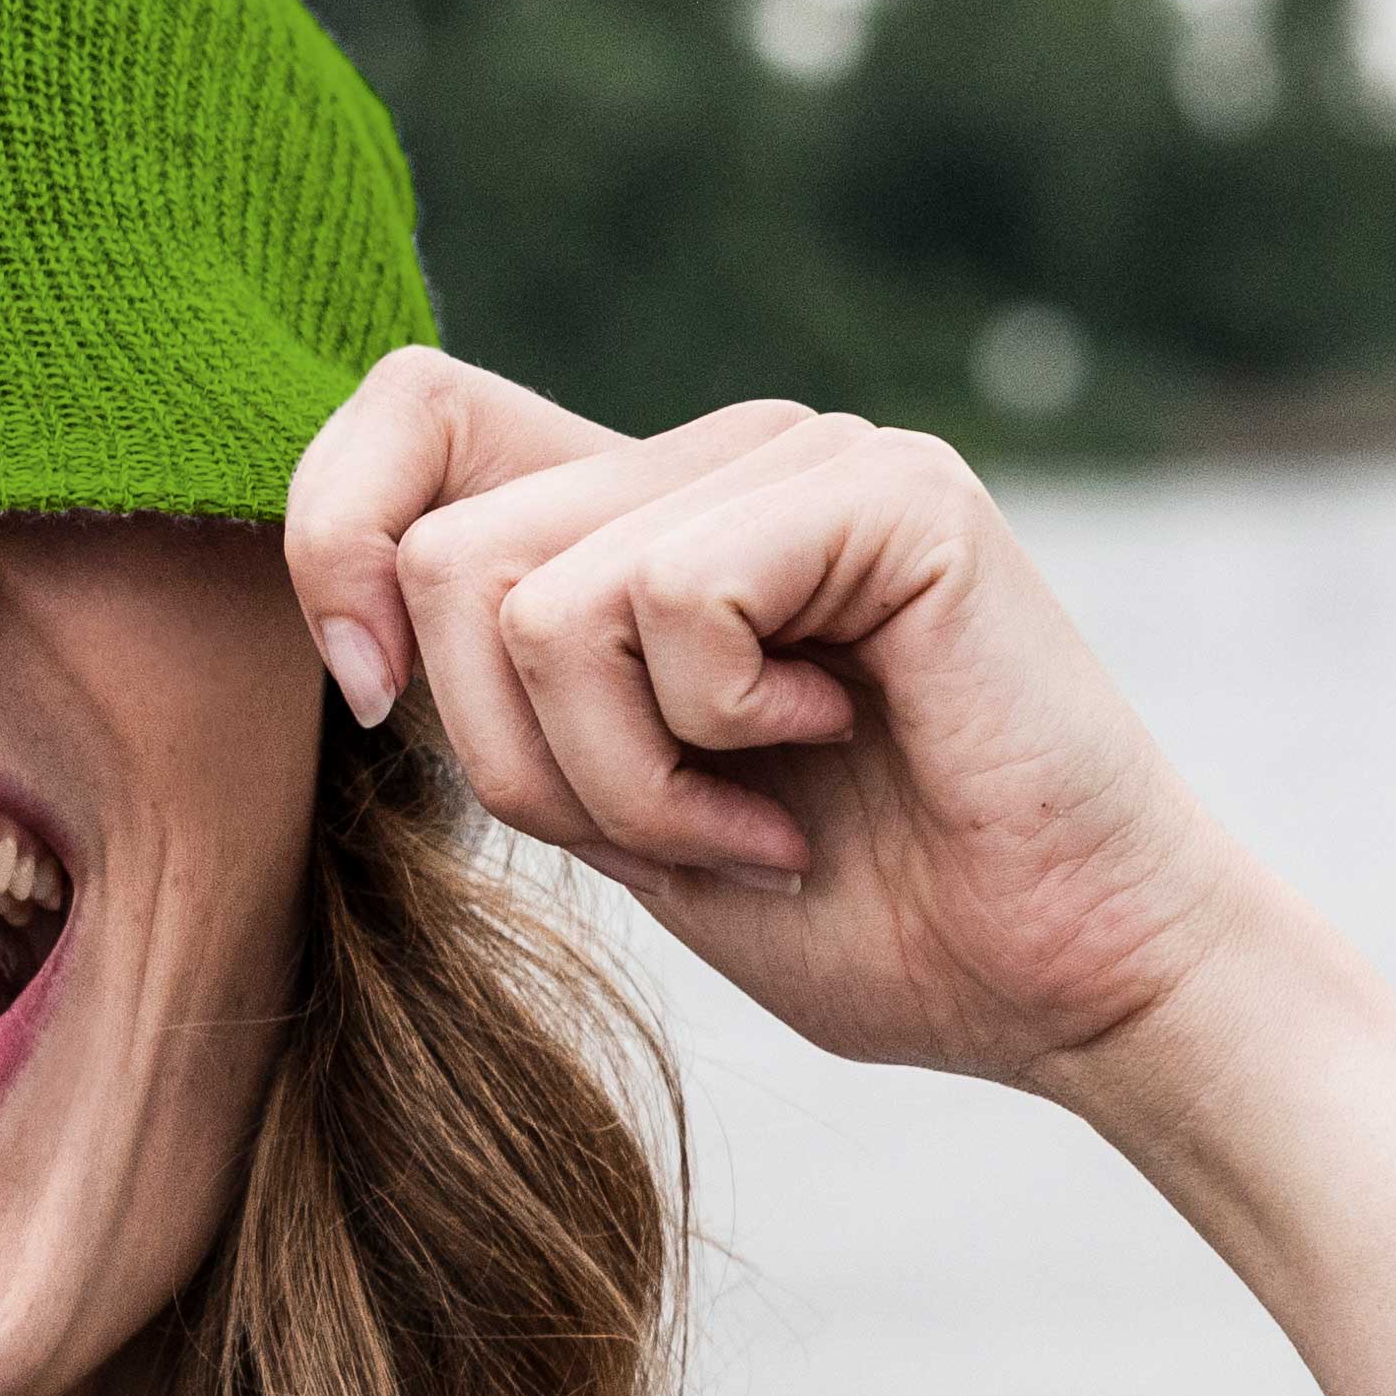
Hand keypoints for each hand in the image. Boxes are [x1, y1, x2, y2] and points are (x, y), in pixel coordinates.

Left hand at [283, 353, 1271, 1092]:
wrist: (1063, 983)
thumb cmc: (860, 912)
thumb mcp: (615, 809)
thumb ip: (504, 698)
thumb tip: (352, 615)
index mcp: (638, 512)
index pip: (409, 412)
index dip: (332, 540)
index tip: (378, 695)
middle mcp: (714, 455)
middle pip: (443, 552)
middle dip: (515, 757)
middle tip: (672, 830)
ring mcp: (804, 456)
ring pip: (537, 596)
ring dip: (627, 774)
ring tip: (760, 814)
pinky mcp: (890, 489)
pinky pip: (672, 596)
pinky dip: (718, 733)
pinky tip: (838, 752)